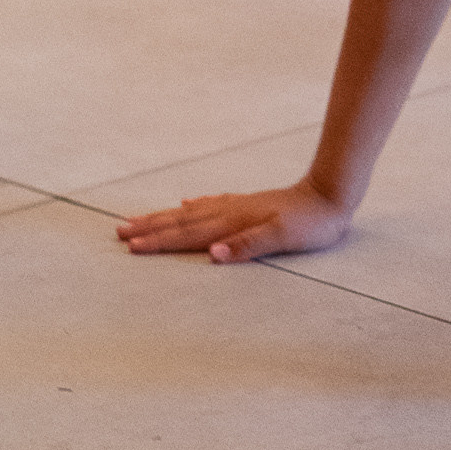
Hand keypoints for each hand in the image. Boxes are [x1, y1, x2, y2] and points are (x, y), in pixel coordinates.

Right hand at [115, 179, 353, 263]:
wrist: (332, 195)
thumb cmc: (311, 223)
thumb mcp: (284, 237)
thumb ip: (249, 245)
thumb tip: (213, 254)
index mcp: (233, 222)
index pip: (188, 235)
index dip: (159, 241)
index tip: (131, 246)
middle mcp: (229, 211)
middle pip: (181, 221)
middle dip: (149, 228)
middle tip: (118, 232)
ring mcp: (237, 205)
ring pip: (191, 212)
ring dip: (163, 217)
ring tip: (138, 220)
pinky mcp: (247, 204)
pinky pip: (210, 204)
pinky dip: (194, 207)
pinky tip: (186, 204)